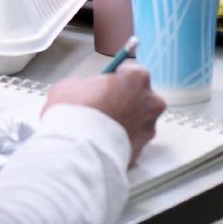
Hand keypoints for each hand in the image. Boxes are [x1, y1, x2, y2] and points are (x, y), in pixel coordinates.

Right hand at [44, 64, 165, 165]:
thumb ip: (87, 85)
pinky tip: (103, 143)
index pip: (132, 72)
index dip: (116, 78)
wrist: (76, 150)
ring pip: (138, 122)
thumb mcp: (72, 85)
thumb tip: (86, 91)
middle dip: (124, 101)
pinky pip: (131, 143)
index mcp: (137, 79)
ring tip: (101, 129)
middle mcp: (150, 103)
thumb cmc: (74, 113)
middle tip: (103, 107)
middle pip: (140, 97)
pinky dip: (120, 142)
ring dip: (124, 123)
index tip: (106, 85)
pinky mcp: (141, 152)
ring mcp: (148, 129)